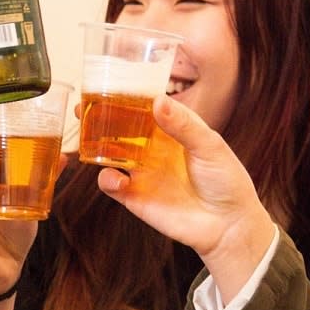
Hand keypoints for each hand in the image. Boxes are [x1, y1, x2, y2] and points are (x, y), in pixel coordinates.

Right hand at [98, 95, 274, 299]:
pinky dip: (106, 178)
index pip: (142, 107)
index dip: (124, 96)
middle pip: (119, 128)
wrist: (229, 227)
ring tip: (85, 138)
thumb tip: (157, 100)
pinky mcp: (135, 196)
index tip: (107, 83)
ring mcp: (141, 171)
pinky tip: (115, 178)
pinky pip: (111, 183)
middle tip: (80, 108)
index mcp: (171, 130)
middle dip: (98, 118)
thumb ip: (184, 125)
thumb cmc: (227, 181)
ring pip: (108, 153)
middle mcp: (152, 148)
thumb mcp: (210, 147)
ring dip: (94, 145)